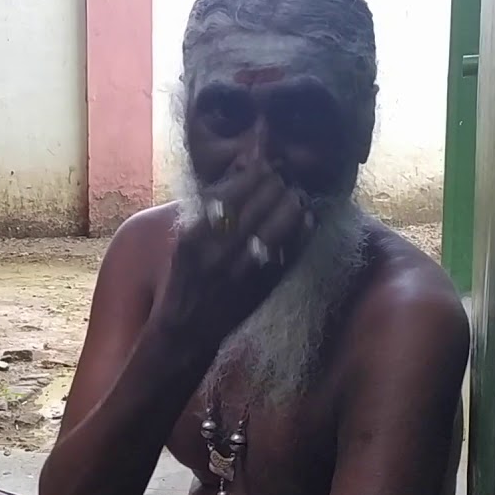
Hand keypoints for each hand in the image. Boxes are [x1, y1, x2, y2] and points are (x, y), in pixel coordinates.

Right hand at [156, 160, 314, 353]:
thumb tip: (242, 170)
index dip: (254, 174)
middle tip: (284, 178)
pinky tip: (308, 219)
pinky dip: (301, 233)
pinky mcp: (260, 286)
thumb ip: (210, 209)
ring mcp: (241, 270)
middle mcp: (217, 251)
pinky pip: (288, 253)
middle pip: (257, 206)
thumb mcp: (187, 240)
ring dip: (291, 205)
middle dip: (275, 186)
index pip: (232, 193)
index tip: (265, 166)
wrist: (187, 329)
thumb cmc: (186, 277)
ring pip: (275, 227)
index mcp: (195, 235)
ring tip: (296, 196)